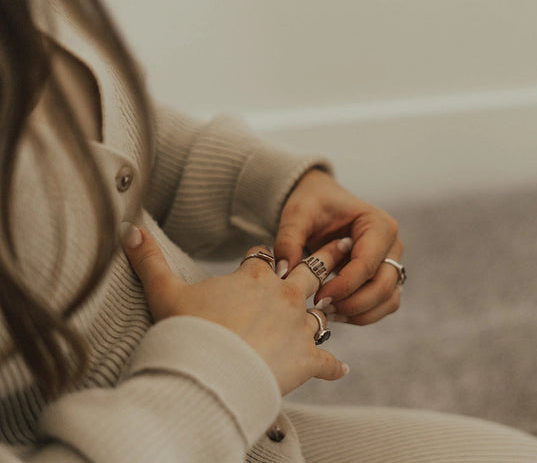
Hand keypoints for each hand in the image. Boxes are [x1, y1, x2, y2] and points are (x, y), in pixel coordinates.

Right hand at [122, 225, 349, 394]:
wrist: (208, 373)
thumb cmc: (187, 331)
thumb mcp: (164, 292)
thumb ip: (149, 259)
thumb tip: (127, 228)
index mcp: (254, 277)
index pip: (262, 257)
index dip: (261, 257)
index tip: (263, 256)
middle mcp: (284, 295)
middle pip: (311, 270)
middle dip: (325, 258)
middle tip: (345, 244)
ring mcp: (298, 327)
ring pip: (321, 314)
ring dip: (326, 313)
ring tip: (337, 308)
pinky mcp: (307, 360)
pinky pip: (326, 362)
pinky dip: (332, 367)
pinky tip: (340, 370)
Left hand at [274, 170, 403, 325]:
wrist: (322, 203)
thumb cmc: (314, 204)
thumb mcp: (297, 215)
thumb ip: (288, 240)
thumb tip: (285, 272)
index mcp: (378, 224)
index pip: (367, 264)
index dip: (343, 286)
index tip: (317, 297)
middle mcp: (392, 244)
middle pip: (383, 286)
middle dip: (352, 304)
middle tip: (321, 308)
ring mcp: (392, 262)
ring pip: (387, 300)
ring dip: (359, 313)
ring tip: (327, 312)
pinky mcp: (387, 277)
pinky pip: (384, 304)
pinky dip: (363, 314)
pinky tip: (336, 312)